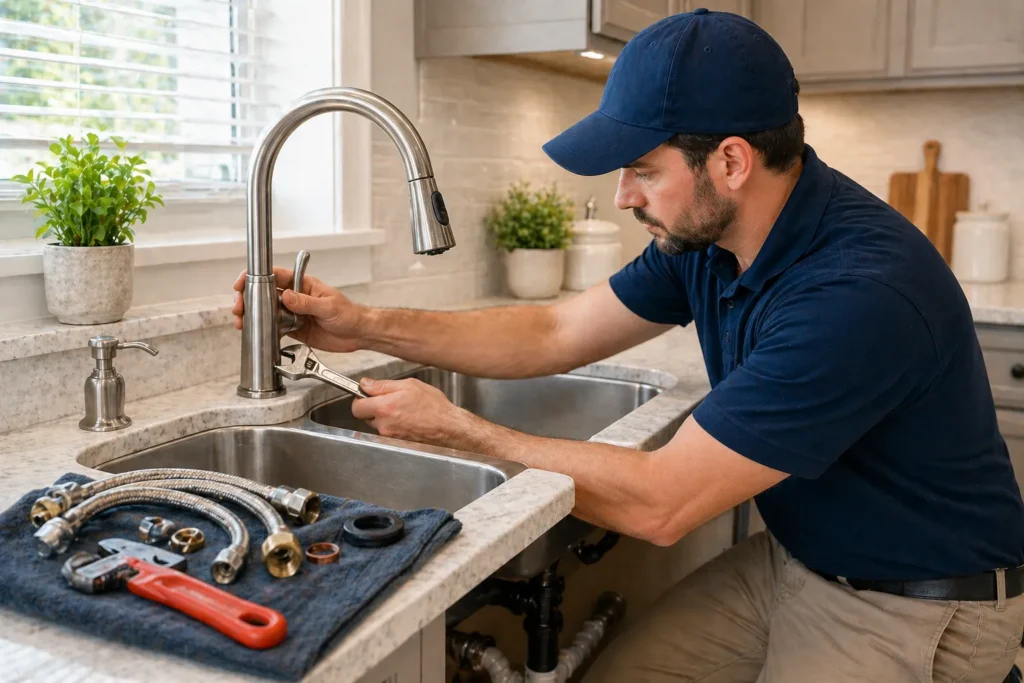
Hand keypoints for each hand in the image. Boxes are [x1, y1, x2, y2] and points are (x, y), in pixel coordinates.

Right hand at [232, 267, 364, 352]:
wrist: (358, 334)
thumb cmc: (349, 314)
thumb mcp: (328, 306)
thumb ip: (306, 303)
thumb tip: (286, 297)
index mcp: (303, 285)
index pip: (275, 276)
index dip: (255, 278)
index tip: (242, 283)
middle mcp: (295, 297)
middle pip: (265, 294)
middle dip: (248, 299)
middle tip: (239, 308)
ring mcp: (293, 313)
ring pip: (266, 312)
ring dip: (252, 316)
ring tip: (242, 323)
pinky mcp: (294, 329)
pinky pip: (274, 329)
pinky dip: (263, 331)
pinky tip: (255, 334)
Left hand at [351, 378, 468, 445]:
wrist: (448, 427)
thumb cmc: (433, 406)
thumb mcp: (409, 385)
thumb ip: (383, 385)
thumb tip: (365, 384)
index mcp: (384, 407)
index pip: (356, 406)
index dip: (360, 398)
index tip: (367, 394)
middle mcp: (384, 424)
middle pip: (364, 416)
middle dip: (372, 408)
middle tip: (388, 401)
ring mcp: (389, 435)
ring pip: (376, 424)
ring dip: (383, 417)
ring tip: (402, 410)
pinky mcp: (396, 442)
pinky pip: (387, 431)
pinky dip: (392, 425)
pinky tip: (406, 419)